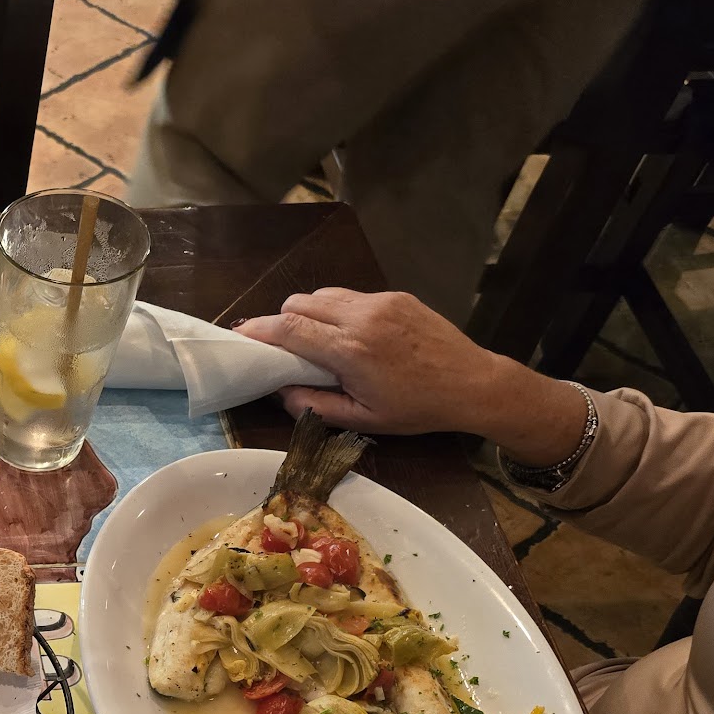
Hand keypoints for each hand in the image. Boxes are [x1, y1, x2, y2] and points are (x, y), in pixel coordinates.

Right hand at [232, 289, 587, 466]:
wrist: (473, 384)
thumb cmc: (417, 408)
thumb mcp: (362, 419)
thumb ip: (314, 405)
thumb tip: (280, 391)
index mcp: (350, 350)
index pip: (289, 329)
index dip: (259, 331)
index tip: (240, 336)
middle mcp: (361, 317)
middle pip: (300, 303)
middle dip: (281, 320)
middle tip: (277, 344)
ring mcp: (380, 301)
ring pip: (323, 293)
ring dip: (307, 312)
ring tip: (312, 338)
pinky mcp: (395, 296)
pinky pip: (350, 295)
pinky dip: (336, 309)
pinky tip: (346, 333)